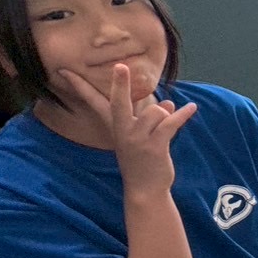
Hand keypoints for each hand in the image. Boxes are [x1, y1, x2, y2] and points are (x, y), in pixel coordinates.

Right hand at [62, 65, 196, 195]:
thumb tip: (168, 102)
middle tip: (120, 66)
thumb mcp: (139, 138)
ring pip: (156, 112)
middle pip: (119, 102)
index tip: (64, 71)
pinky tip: (192, 108)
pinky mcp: (154, 146)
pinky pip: (171, 123)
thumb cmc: (142, 162)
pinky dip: (183, 115)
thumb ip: (151, 119)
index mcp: (115, 126)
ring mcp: (137, 139)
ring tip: (166, 125)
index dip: (79, 86)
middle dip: (120, 84)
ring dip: (166, 115)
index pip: (94, 102)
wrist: (145, 190)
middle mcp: (123, 131)